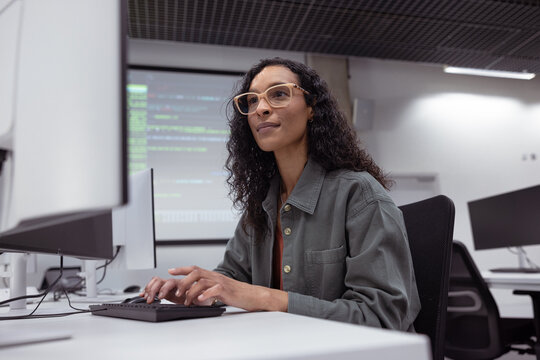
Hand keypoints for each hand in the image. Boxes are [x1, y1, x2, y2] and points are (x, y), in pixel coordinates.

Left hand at [141, 266, 287, 311]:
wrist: (252, 295)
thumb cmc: (236, 293)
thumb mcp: (219, 289)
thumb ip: (207, 289)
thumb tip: (193, 295)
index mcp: (212, 275)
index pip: (194, 268)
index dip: (181, 269)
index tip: (170, 271)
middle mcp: (215, 276)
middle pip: (195, 272)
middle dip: (183, 281)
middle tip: (176, 292)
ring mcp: (220, 282)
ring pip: (202, 281)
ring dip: (191, 291)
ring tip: (186, 301)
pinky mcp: (226, 290)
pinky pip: (213, 290)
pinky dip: (205, 295)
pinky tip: (200, 300)